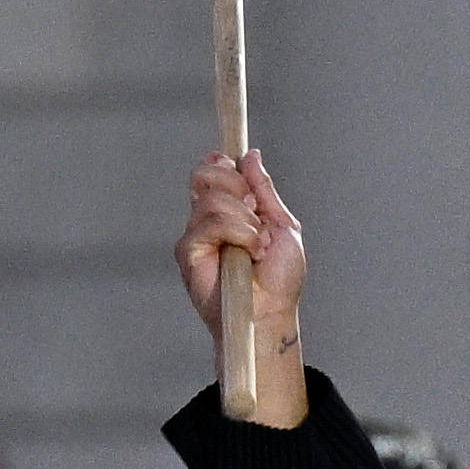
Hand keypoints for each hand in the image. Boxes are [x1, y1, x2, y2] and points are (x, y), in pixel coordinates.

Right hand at [175, 151, 310, 425]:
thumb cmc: (279, 278)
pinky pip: (209, 224)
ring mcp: (196, 234)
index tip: (232, 164)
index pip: (210, 171)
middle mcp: (207, 219)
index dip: (219, 163)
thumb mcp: (282, 226)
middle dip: (239, 189)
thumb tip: (251, 156)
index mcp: (228, 210)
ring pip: (213, 200)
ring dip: (246, 222)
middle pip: (208, 175)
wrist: (271, 312)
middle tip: (256, 217)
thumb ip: (264, 191)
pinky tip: (248, 254)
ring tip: (257, 248)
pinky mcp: (188, 251)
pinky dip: (238, 234)